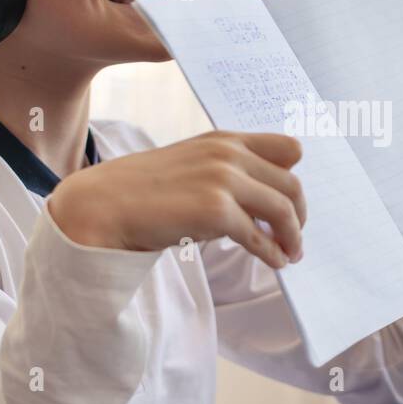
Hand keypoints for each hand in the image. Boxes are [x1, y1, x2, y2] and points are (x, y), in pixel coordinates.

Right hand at [49, 130, 306, 268]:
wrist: (104, 204)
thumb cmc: (145, 191)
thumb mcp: (192, 165)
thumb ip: (227, 171)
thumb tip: (267, 203)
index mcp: (225, 140)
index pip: (288, 147)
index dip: (295, 176)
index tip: (292, 202)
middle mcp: (228, 154)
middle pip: (291, 184)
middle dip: (299, 215)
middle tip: (294, 237)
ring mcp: (223, 180)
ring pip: (282, 209)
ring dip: (292, 236)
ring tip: (290, 254)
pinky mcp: (215, 210)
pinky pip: (259, 237)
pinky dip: (272, 253)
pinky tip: (275, 263)